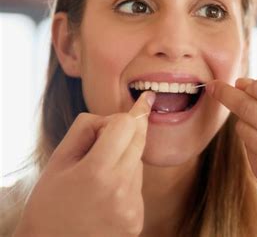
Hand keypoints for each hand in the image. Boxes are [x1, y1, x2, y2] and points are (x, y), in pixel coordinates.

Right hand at [14, 91, 155, 236]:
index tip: (139, 103)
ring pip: (138, 163)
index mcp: (97, 172)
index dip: (122, 117)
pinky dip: (126, 183)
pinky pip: (138, 187)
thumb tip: (116, 116)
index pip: (126, 124)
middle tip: (113, 134)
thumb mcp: (57, 161)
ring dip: (125, 160)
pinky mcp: (137, 221)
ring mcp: (132, 208)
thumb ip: (86, 129)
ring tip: (97, 179)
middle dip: (127, 132)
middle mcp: (120, 189)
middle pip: (139, 140)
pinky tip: (105, 196)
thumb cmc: (48, 203)